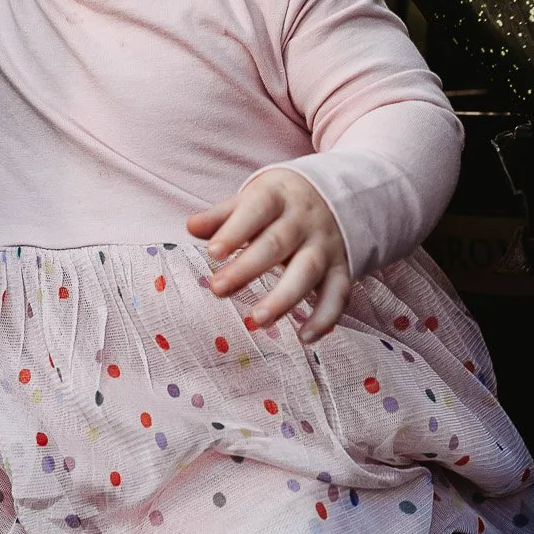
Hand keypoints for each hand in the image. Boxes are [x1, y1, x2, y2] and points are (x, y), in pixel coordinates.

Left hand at [187, 168, 349, 341]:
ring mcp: (326, 245)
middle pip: (277, 243)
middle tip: (217, 290)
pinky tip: (305, 337)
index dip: (235, 231)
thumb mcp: (254, 198)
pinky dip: (325, 317)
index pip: (257, 210)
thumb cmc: (281, 203)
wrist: (339, 197)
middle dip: (247, 268)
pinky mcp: (342, 268)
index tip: (213, 251)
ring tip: (256, 320)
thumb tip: (191, 227)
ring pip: (307, 271)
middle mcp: (305, 221)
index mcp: (279, 197)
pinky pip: (338, 294)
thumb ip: (223, 215)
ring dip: (283, 298)